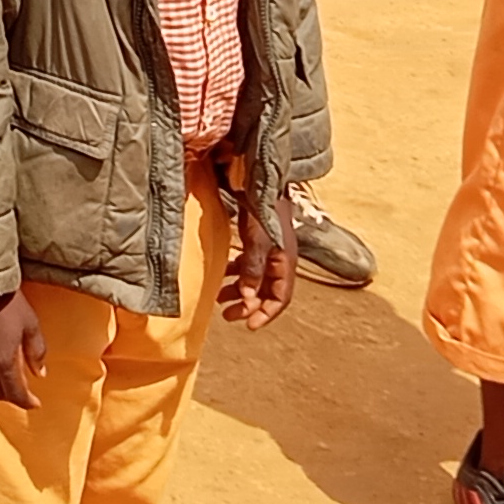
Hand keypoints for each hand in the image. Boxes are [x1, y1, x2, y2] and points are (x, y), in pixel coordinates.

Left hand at [221, 186, 295, 327]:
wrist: (260, 177)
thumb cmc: (262, 208)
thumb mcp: (257, 239)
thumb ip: (253, 267)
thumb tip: (247, 297)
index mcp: (284, 261)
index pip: (281, 297)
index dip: (267, 313)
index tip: (249, 326)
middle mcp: (278, 259)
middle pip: (265, 292)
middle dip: (248, 306)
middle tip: (227, 315)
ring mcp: (267, 249)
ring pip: (254, 279)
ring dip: (239, 291)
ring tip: (219, 299)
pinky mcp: (256, 240)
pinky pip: (247, 265)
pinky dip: (236, 273)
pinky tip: (222, 276)